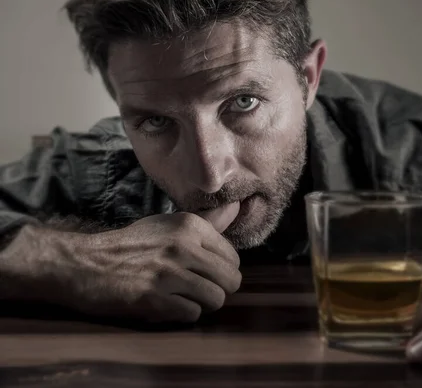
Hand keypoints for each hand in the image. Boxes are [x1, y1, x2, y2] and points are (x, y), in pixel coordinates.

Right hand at [0, 210, 241, 322]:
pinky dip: (183, 314)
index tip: (205, 273)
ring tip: (185, 299)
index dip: (223, 270)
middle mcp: (183, 245)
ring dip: (203, 304)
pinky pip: (192, 314)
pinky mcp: (153, 297)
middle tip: (199, 290)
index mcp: (190, 225)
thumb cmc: (129, 245)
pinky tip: (168, 305)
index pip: (233, 257)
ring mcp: (168, 272)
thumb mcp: (167, 224)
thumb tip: (235, 210)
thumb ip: (203, 224)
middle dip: (219, 289)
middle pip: (231, 280)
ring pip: (216, 298)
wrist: (83, 263)